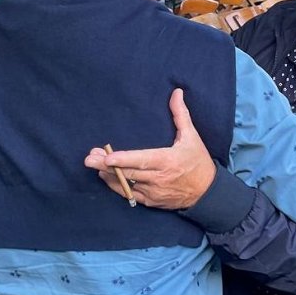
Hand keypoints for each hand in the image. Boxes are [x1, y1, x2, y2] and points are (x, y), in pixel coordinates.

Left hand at [84, 88, 216, 208]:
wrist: (206, 192)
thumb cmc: (197, 161)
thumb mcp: (191, 137)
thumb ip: (180, 114)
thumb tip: (176, 92)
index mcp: (167, 161)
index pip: (142, 160)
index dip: (124, 160)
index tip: (108, 158)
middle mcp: (158, 178)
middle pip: (128, 173)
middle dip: (106, 166)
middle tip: (89, 159)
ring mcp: (153, 192)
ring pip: (125, 185)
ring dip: (108, 175)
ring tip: (94, 164)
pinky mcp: (150, 201)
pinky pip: (129, 195)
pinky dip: (116, 186)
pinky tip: (106, 176)